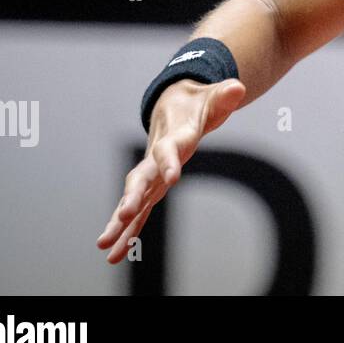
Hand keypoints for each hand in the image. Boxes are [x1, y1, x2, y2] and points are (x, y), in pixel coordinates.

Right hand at [96, 77, 246, 263]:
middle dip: (133, 197)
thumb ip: (224, 96)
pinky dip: (128, 230)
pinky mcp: (152, 186)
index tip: (172, 179)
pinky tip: (116, 253)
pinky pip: (140, 210)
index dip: (170, 162)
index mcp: (173, 136)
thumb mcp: (213, 97)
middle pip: (142, 178)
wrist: (173, 103)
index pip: (169, 150)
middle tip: (124, 215)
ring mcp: (151, 174)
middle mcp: (156, 157)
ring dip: (121, 222)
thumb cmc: (197, 103)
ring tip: (106, 246)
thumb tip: (237, 88)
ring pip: (135, 199)